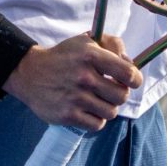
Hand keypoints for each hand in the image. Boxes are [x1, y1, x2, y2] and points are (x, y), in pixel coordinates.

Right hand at [2, 31, 141, 128]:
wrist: (31, 73)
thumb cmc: (65, 56)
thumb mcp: (86, 40)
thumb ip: (112, 45)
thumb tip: (130, 62)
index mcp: (91, 55)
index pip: (128, 72)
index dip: (135, 78)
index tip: (131, 79)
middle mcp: (85, 76)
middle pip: (122, 95)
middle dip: (119, 92)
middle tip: (109, 88)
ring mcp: (77, 97)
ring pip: (111, 112)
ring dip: (108, 106)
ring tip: (97, 98)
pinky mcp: (69, 115)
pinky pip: (97, 124)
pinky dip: (96, 119)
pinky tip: (88, 108)